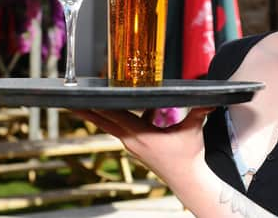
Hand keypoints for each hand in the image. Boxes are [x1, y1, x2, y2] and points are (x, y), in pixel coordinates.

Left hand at [71, 107, 214, 187]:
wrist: (187, 178)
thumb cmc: (188, 157)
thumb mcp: (193, 129)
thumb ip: (198, 110)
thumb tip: (208, 97)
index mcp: (142, 135)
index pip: (115, 117)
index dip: (98, 107)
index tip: (82, 99)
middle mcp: (133, 141)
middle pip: (105, 122)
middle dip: (88, 111)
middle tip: (70, 102)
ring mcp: (133, 146)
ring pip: (112, 126)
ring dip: (101, 115)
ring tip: (86, 105)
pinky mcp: (137, 147)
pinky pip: (125, 129)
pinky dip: (125, 118)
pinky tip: (143, 109)